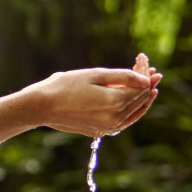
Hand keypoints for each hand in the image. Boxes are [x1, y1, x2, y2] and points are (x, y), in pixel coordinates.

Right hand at [34, 52, 161, 137]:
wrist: (42, 106)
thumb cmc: (65, 86)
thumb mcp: (95, 75)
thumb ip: (124, 77)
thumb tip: (146, 80)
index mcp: (116, 103)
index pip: (142, 88)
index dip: (145, 73)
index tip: (143, 60)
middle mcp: (116, 119)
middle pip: (141, 100)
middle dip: (147, 83)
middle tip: (148, 69)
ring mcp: (108, 128)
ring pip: (135, 113)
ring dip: (143, 98)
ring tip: (149, 85)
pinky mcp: (100, 131)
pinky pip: (124, 120)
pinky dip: (132, 110)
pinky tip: (133, 101)